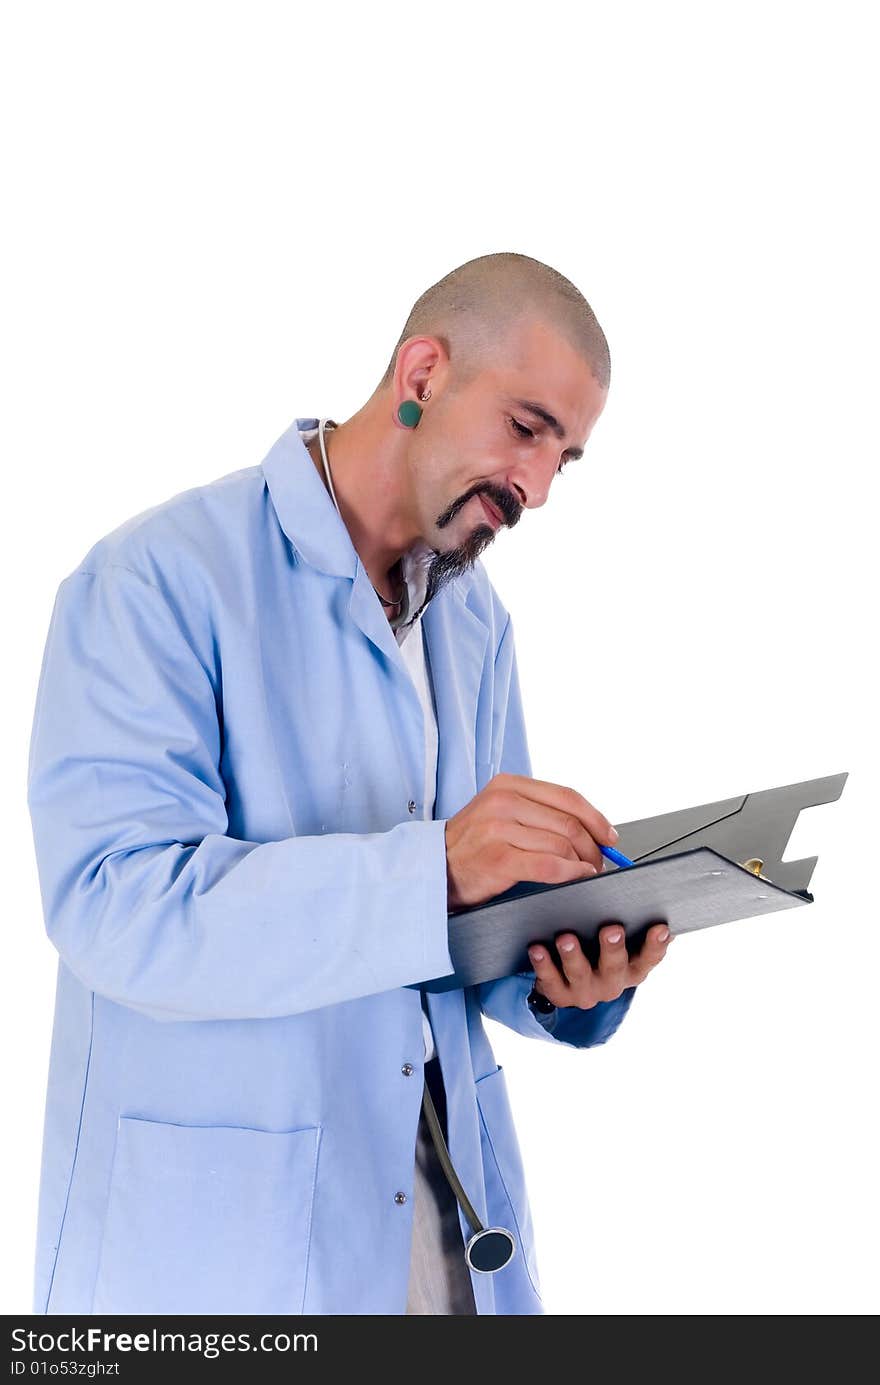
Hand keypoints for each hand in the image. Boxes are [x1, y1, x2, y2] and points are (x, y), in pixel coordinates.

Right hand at [445, 772, 616, 910]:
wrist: (435, 868)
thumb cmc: (472, 845)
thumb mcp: (500, 812)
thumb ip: (537, 812)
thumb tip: (589, 827)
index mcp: (507, 784)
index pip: (566, 796)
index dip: (595, 818)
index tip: (609, 836)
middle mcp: (503, 801)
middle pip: (568, 822)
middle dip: (592, 846)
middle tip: (599, 861)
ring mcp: (498, 829)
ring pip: (562, 844)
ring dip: (583, 862)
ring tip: (586, 872)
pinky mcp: (499, 859)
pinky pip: (550, 866)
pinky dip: (571, 873)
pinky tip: (577, 877)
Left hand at [528, 922, 672, 1009]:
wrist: (569, 984)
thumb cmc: (598, 953)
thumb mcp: (621, 942)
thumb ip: (632, 923)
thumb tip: (651, 895)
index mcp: (632, 967)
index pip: (650, 957)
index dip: (657, 944)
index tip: (661, 927)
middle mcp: (612, 982)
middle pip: (616, 966)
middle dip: (613, 948)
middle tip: (611, 929)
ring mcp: (586, 990)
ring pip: (580, 973)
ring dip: (573, 955)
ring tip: (566, 938)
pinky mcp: (560, 993)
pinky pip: (550, 979)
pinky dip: (543, 964)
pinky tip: (537, 948)